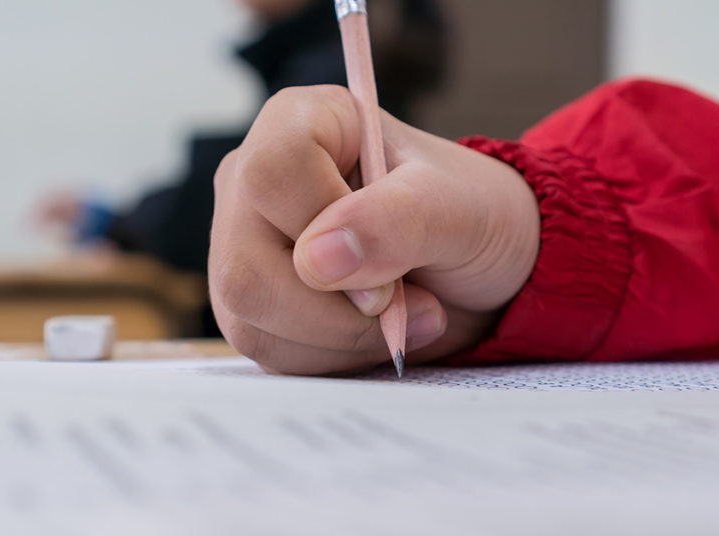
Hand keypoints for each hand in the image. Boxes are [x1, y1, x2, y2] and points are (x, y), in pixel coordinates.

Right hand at [210, 86, 539, 374]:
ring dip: (340, 339)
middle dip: (336, 312)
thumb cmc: (469, 215)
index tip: (390, 269)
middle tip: (406, 305)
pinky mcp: (249, 301)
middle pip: (246, 265)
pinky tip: (373, 334)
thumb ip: (397, 220)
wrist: (475, 270)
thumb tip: (317, 258)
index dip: (327, 233)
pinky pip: (265, 349)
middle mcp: (254, 181)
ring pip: (249, 316)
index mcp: (301, 123)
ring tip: (402, 317)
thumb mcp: (459, 209)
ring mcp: (242, 243)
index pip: (272, 174)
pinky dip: (331, 356)